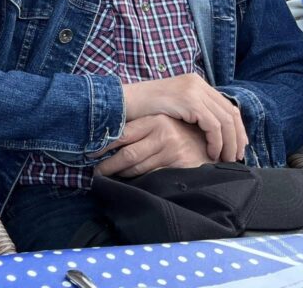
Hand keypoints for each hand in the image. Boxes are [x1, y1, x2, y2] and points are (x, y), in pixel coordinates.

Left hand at [93, 114, 211, 176]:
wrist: (212, 143)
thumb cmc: (180, 133)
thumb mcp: (161, 124)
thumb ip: (141, 129)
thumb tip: (109, 141)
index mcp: (154, 120)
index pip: (122, 134)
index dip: (104, 146)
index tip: (90, 153)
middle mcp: (162, 133)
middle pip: (127, 154)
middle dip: (108, 166)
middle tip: (96, 173)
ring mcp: (171, 150)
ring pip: (137, 167)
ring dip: (121, 174)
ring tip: (108, 177)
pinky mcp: (179, 165)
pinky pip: (152, 176)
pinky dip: (138, 180)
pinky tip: (130, 182)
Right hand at [122, 74, 246, 162]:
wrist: (123, 102)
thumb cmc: (144, 109)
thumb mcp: (174, 106)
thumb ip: (193, 111)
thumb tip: (215, 131)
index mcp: (196, 83)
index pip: (227, 106)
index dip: (237, 128)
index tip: (237, 147)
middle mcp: (198, 83)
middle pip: (231, 112)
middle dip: (237, 137)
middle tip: (236, 157)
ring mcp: (194, 90)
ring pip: (226, 120)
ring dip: (228, 143)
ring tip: (225, 158)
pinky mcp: (189, 101)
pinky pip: (213, 125)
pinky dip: (216, 141)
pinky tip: (211, 152)